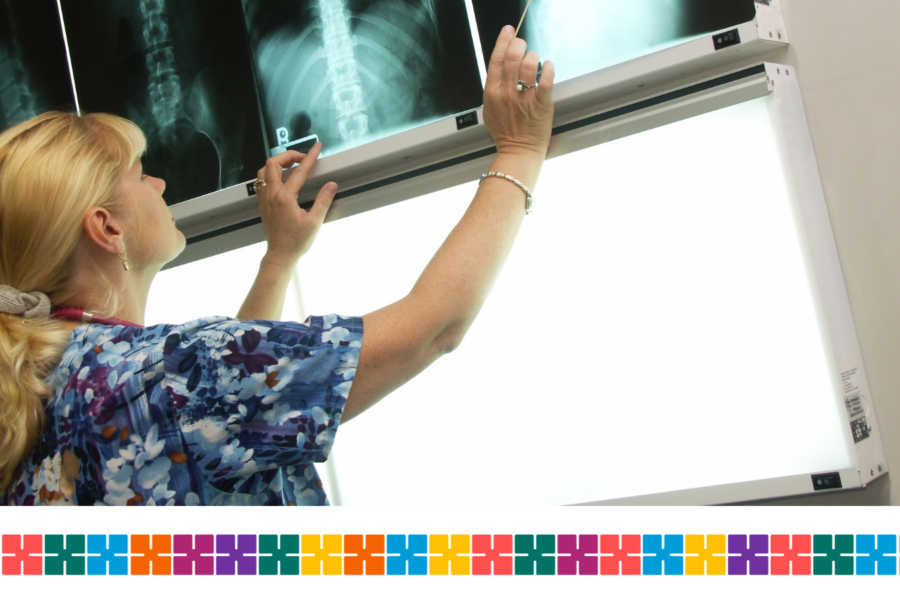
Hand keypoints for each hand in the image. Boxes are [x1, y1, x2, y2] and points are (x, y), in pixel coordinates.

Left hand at [255, 143, 336, 267]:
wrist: (280, 255)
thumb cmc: (295, 242)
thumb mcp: (314, 222)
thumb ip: (323, 201)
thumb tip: (331, 185)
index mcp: (285, 198)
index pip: (299, 171)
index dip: (309, 157)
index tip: (316, 148)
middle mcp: (271, 195)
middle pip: (273, 163)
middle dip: (289, 155)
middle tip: (302, 158)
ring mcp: (265, 199)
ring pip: (264, 171)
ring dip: (277, 164)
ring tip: (290, 166)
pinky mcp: (263, 204)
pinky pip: (261, 182)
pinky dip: (270, 174)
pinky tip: (280, 179)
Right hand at [482, 26, 554, 157]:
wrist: (518, 151)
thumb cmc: (506, 133)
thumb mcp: (490, 109)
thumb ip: (494, 88)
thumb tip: (500, 68)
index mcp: (492, 93)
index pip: (496, 59)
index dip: (503, 41)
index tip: (509, 32)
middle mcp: (507, 93)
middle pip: (512, 57)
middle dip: (520, 44)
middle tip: (523, 45)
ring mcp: (524, 99)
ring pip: (529, 65)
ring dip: (534, 56)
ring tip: (535, 59)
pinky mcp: (541, 105)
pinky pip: (546, 81)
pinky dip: (549, 69)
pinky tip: (549, 66)